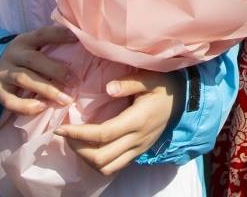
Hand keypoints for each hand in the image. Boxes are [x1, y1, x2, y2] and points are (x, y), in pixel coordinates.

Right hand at [0, 26, 77, 114]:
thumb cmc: (27, 58)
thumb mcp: (35, 46)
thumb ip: (52, 44)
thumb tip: (81, 43)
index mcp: (25, 40)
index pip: (42, 34)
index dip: (59, 35)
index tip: (77, 39)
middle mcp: (13, 55)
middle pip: (34, 60)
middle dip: (56, 71)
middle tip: (75, 82)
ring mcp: (3, 73)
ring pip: (24, 79)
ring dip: (46, 90)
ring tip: (65, 99)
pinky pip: (11, 101)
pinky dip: (27, 106)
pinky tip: (43, 107)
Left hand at [55, 70, 183, 175]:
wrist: (184, 100)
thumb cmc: (164, 86)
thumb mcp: (149, 78)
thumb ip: (129, 83)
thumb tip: (108, 88)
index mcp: (137, 120)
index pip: (103, 134)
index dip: (79, 134)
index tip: (62, 127)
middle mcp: (136, 139)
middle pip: (101, 157)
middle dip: (78, 148)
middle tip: (66, 134)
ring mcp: (138, 148)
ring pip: (107, 167)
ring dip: (87, 159)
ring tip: (76, 142)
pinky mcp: (138, 152)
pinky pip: (115, 167)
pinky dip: (99, 162)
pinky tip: (91, 147)